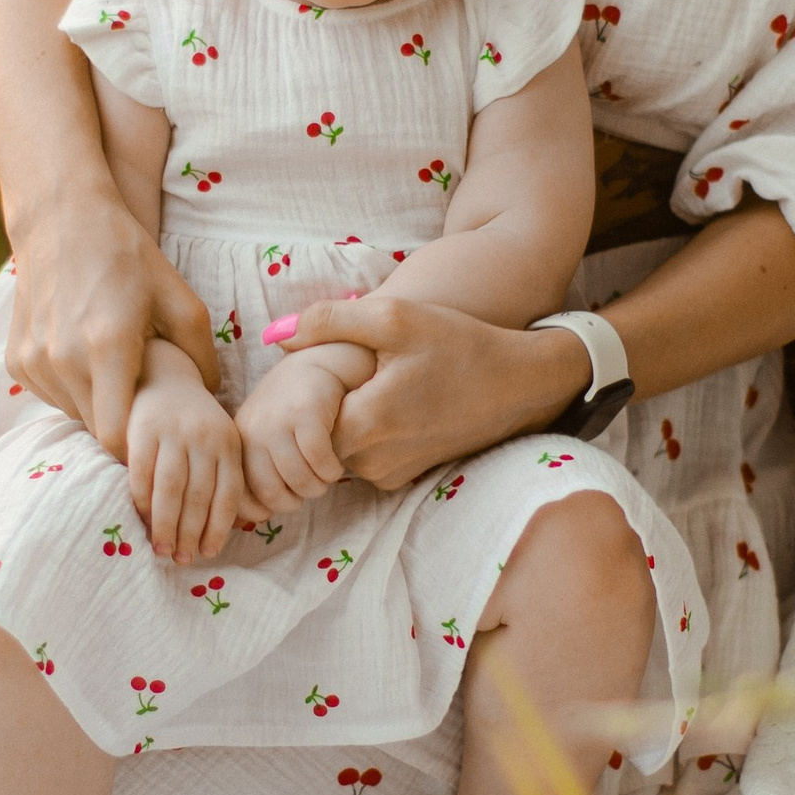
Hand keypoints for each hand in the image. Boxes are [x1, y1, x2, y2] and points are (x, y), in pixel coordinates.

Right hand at [5, 192, 221, 450]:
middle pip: (96, 430)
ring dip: (97, 406)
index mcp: (107, 346)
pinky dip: (72, 389)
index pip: (115, 437)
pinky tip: (87, 358)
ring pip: (73, 414)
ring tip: (117, 373)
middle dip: (123, 426)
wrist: (61, 219)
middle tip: (145, 404)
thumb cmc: (128, 257)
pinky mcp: (15, 360)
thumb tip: (210, 400)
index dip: (139, 445)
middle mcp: (62, 359)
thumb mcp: (180, 299)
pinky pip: (51, 396)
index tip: (156, 434)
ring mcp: (33, 361)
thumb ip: (202, 356)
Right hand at [124, 343, 245, 561]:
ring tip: (161, 549)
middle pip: (198, 496)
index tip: (208, 553)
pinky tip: (142, 520)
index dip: (218, 528)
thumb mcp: (218, 441)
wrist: (162, 375)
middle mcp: (205, 437)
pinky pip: (142, 473)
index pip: (228, 493)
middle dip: (189, 533)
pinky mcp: (143, 429)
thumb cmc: (193, 421)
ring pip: (171, 489)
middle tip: (181, 559)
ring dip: (165, 525)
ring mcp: (173, 431)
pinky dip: (142, 501)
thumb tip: (228, 528)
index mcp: (228, 443)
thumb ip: (222, 476)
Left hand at [232, 351, 354, 515]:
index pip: (241, 494)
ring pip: (300, 481)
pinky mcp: (307, 413)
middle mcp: (254, 431)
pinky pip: (321, 462)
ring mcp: (279, 421)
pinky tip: (334, 464)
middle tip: (309, 490)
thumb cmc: (292, 410)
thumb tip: (254, 517)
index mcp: (240, 441)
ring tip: (324, 477)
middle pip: (273, 493)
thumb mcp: (266, 437)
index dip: (264, 510)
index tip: (284, 503)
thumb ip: (259, 471)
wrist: (317, 364)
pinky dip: (331, 471)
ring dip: (318, 487)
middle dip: (296, 501)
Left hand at [286, 294, 583, 493]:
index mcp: (365, 424)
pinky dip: (363, 435)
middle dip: (317, 408)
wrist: (518, 383)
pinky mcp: (405, 478)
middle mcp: (373, 462)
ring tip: (364, 383)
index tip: (319, 365)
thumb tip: (276, 334)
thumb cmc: (457, 343)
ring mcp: (390, 475)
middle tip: (340, 370)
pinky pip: (362, 459)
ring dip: (340, 421)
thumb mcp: (393, 317)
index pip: (299, 420)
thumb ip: (328, 321)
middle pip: (314, 437)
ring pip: (336, 450)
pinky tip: (385, 401)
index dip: (301, 391)